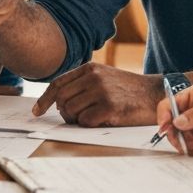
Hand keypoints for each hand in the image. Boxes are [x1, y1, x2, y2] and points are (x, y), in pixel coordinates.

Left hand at [33, 63, 161, 126]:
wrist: (154, 94)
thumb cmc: (127, 90)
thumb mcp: (104, 77)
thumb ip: (83, 84)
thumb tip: (58, 102)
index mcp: (90, 68)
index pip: (58, 83)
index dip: (45, 99)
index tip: (37, 111)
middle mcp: (93, 77)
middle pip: (62, 100)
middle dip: (64, 113)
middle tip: (77, 118)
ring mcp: (101, 91)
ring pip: (71, 112)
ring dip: (78, 120)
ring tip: (94, 118)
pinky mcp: (109, 106)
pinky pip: (85, 121)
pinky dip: (90, 125)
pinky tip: (103, 120)